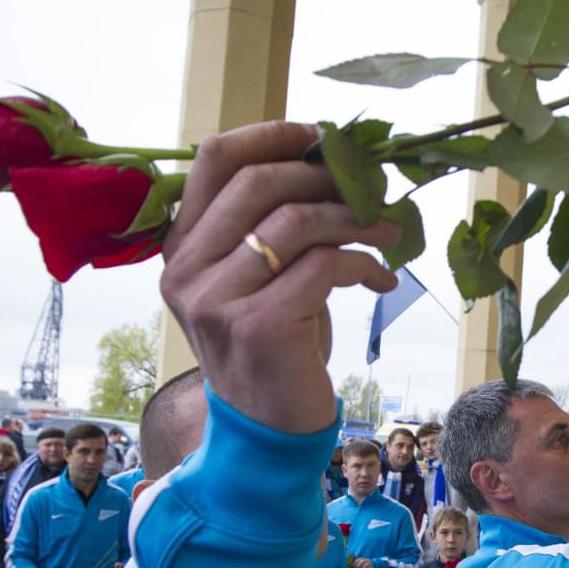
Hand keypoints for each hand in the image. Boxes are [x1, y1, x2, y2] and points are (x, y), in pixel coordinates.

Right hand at [159, 122, 400, 430]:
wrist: (268, 431)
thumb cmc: (274, 346)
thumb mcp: (259, 278)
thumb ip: (270, 223)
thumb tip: (332, 159)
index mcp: (180, 248)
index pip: (214, 158)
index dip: (273, 136)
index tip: (324, 138)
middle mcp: (186, 272)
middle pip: (259, 181)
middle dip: (326, 177)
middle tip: (371, 190)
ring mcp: (217, 300)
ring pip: (296, 221)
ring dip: (356, 218)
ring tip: (389, 232)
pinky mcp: (258, 327)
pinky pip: (325, 266)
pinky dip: (365, 265)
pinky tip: (382, 279)